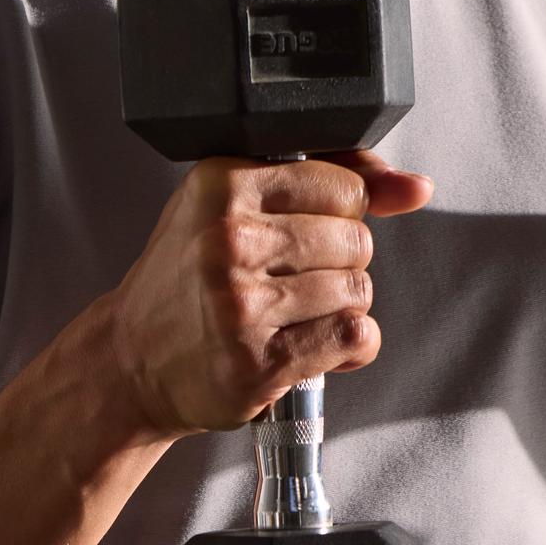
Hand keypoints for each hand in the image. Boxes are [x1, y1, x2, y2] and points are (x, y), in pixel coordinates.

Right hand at [99, 149, 433, 439]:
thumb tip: (415, 187)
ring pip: (358, 289)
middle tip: (292, 277)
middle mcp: (228, 241)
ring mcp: (241, 305)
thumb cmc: (190, 277)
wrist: (130, 361)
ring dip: (339, 306)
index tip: (305, 228)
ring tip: (294, 312)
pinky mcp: (256, 364)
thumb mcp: (238, 205)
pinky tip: (312, 342)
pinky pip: (353, 337)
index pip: (345, 186)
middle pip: (356, 239)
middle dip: (339, 262)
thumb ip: (332, 180)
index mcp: (223, 184)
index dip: (338, 212)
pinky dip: (348, 345)